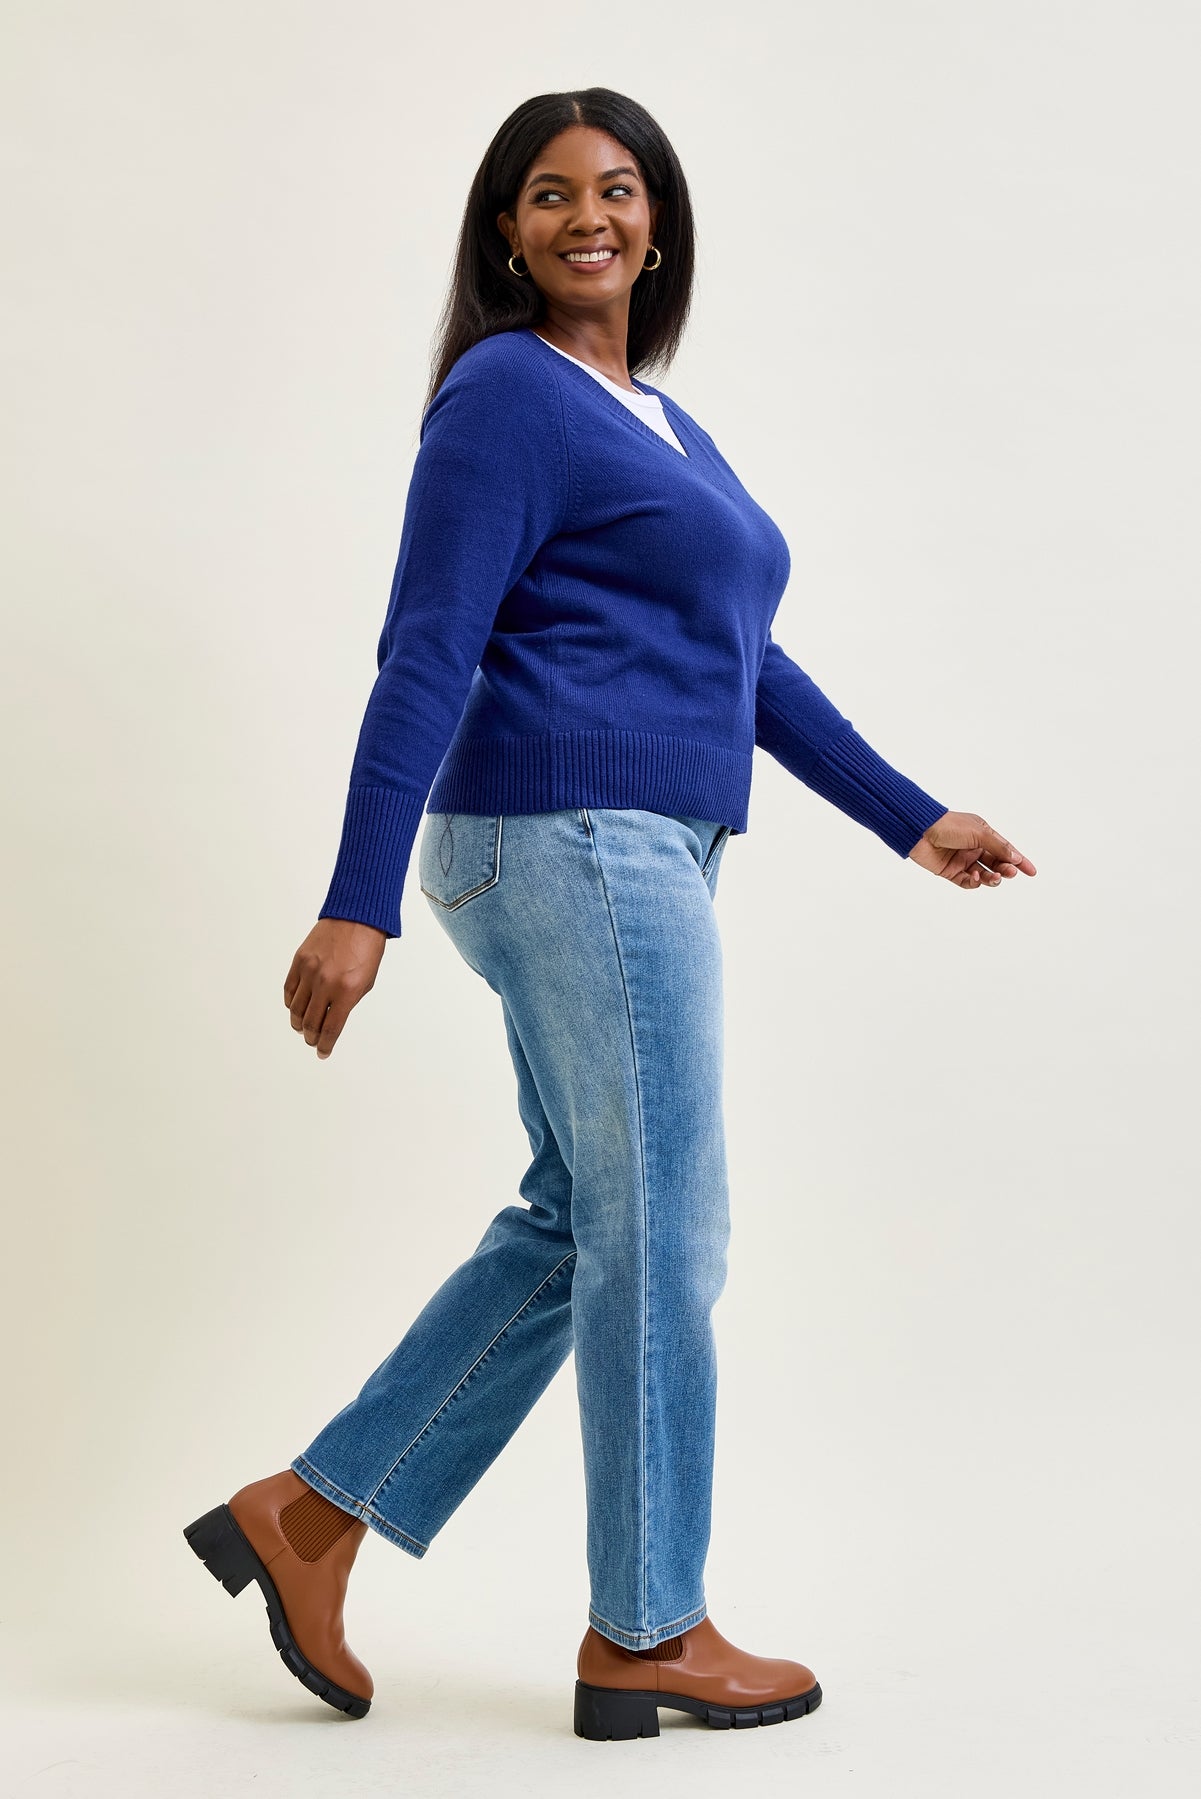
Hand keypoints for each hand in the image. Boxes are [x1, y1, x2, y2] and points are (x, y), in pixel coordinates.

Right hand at [283, 918, 386, 1058]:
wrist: (357, 918)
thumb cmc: (366, 949)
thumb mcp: (366, 982)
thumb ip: (348, 1003)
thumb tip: (331, 1020)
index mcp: (347, 990)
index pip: (331, 1028)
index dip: (325, 1045)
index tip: (323, 1052)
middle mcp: (325, 983)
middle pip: (310, 1023)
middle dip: (311, 1037)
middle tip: (313, 1041)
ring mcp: (309, 971)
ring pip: (295, 1009)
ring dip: (298, 1023)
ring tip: (302, 1028)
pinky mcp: (299, 961)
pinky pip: (289, 990)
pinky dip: (291, 1004)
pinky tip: (296, 1008)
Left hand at [908, 810, 1036, 888]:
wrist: (920, 831)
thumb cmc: (949, 826)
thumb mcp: (978, 833)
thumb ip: (998, 847)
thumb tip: (1016, 857)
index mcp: (983, 834)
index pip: (1006, 849)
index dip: (1019, 860)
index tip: (1032, 872)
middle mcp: (974, 848)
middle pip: (997, 864)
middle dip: (1006, 870)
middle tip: (1009, 872)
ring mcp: (963, 860)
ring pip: (985, 875)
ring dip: (992, 878)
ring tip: (994, 877)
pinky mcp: (951, 872)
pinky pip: (968, 882)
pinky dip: (975, 882)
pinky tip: (976, 878)